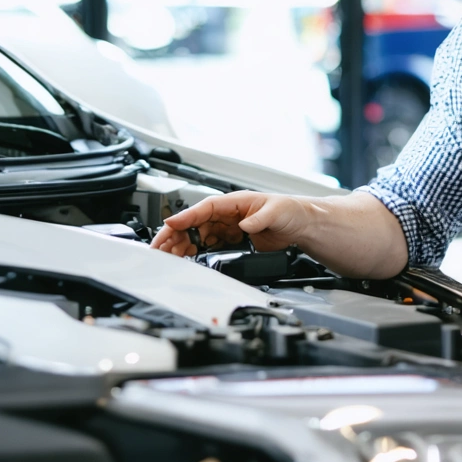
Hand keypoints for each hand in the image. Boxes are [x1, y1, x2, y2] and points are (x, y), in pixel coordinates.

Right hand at [149, 191, 310, 256]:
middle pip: (194, 223)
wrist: (300, 224)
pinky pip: (208, 245)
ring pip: (198, 235)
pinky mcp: (231, 240)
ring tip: (170, 256)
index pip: (204, 208)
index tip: (170, 224)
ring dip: (183, 245)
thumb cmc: (290, 210)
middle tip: (161, 247)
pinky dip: (195, 252)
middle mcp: (228, 214)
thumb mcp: (276, 212)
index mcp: (234, 202)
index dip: (186, 216)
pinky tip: (188, 259)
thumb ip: (260, 219)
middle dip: (175, 234)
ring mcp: (228, 227)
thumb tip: (244, 225)